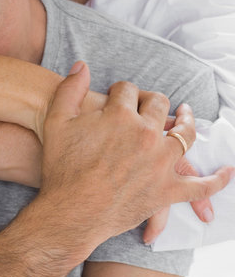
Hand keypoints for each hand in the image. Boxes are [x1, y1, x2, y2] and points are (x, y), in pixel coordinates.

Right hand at [36, 61, 234, 262]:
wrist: (69, 211)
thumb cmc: (62, 167)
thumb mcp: (58, 119)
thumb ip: (70, 88)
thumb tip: (82, 65)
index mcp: (120, 114)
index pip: (127, 89)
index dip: (121, 91)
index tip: (116, 96)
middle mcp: (145, 133)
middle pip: (158, 104)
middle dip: (151, 100)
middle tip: (146, 104)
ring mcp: (160, 162)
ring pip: (184, 134)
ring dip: (187, 123)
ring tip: (186, 117)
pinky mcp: (166, 190)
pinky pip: (199, 185)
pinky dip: (216, 180)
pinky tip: (228, 171)